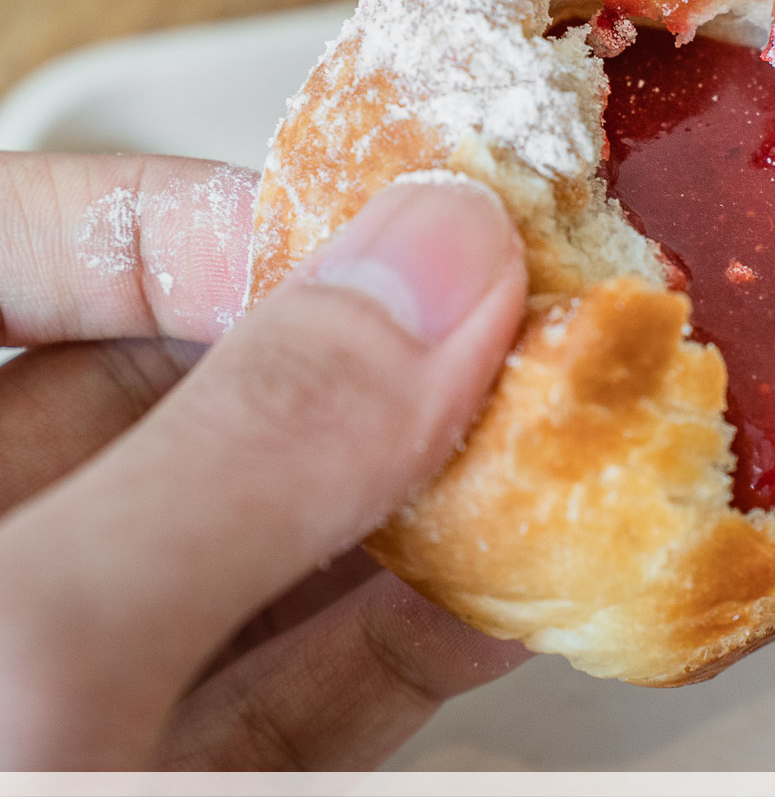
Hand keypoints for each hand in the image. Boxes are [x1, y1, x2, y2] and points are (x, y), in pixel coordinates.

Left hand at [0, 153, 529, 767]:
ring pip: (257, 534)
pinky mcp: (159, 774)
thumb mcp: (44, 651)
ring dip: (415, 494)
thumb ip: (238, 453)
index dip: (161, 213)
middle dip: (348, 355)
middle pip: (166, 386)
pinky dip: (412, 633)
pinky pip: (298, 679)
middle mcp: (1, 545)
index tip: (340, 232)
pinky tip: (506, 597)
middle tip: (494, 329)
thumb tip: (430, 273)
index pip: (4, 247)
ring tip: (542, 441)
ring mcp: (70, 670)